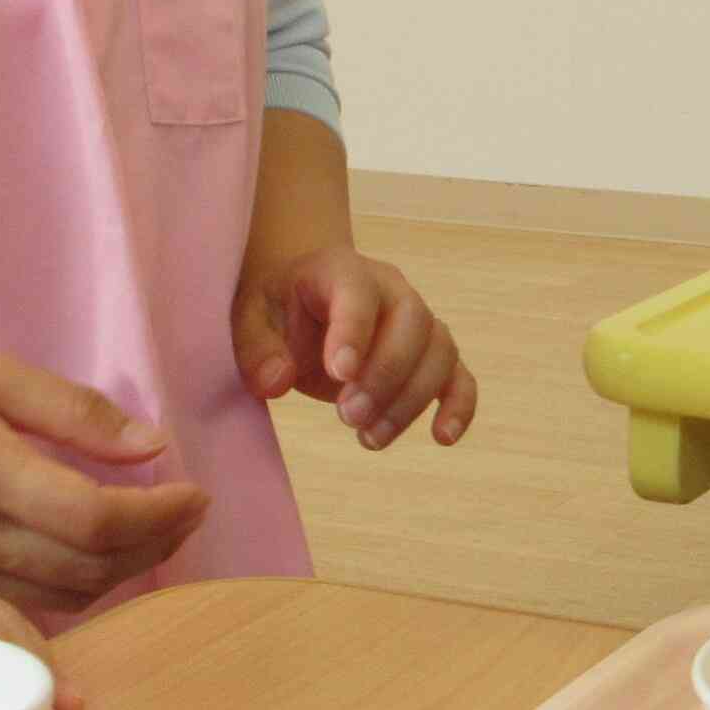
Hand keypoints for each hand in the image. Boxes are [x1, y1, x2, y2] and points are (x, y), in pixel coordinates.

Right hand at [0, 345, 208, 622]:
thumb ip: (70, 409)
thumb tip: (151, 445)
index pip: (97, 518)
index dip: (161, 514)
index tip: (195, 492)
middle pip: (91, 568)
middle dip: (156, 544)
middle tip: (186, 512)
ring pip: (63, 600)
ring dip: (121, 574)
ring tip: (151, 534)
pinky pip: (20, 613)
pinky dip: (71, 593)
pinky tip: (91, 561)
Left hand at [234, 246, 478, 449]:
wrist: (304, 299)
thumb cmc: (278, 307)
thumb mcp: (249, 319)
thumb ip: (257, 349)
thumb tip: (278, 382)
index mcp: (342, 270)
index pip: (359, 292)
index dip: (354, 331)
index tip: (339, 374)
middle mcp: (391, 289)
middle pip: (413, 322)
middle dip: (385, 375)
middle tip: (348, 416)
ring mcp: (417, 321)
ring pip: (439, 352)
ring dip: (410, 401)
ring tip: (369, 438)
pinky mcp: (429, 357)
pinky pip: (459, 376)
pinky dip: (459, 406)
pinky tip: (442, 438)